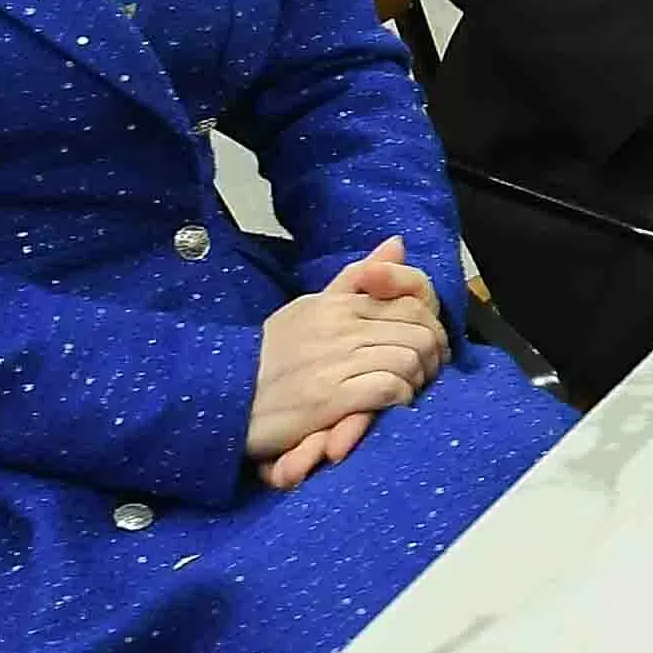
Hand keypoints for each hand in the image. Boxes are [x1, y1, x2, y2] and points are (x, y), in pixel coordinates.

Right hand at [246, 241, 447, 468]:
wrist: (222, 399)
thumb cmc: (268, 359)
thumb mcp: (307, 309)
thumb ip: (354, 280)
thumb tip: (397, 244)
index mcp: (335, 304)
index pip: (412, 302)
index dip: (429, 327)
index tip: (426, 348)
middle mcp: (338, 327)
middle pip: (419, 331)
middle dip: (430, 356)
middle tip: (423, 374)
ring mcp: (334, 361)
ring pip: (410, 358)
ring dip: (416, 379)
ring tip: (403, 391)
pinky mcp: (329, 397)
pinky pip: (389, 387)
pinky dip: (398, 398)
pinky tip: (387, 407)